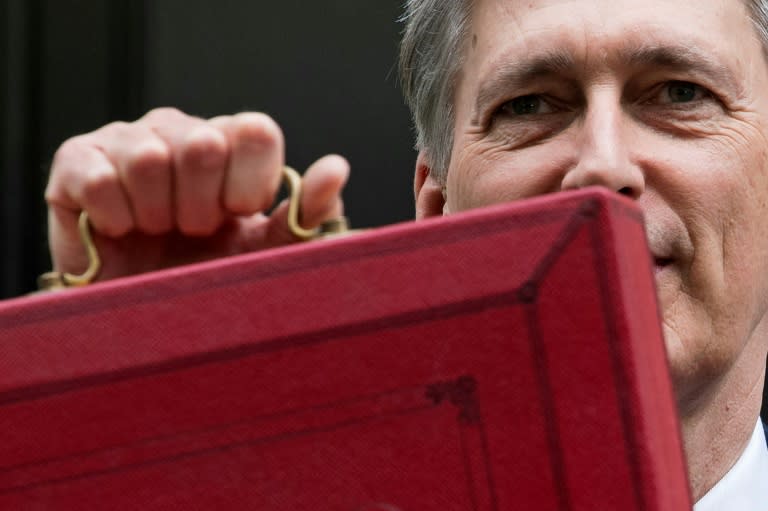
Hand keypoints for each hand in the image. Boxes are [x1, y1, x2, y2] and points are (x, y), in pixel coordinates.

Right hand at [45, 108, 348, 281]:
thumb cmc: (208, 275)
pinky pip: (100, 179)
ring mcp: (128, 138)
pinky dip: (114, 220)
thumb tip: (337, 167)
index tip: (235, 217)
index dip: (247, 186)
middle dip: (200, 209)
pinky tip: (118, 230)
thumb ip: (304, 213)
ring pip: (150, 158)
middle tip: (191, 232)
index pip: (257, 131)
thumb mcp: (266, 252)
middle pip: (205, 143)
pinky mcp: (76, 159)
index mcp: (230, 143)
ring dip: (156, 215)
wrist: (141, 312)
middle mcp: (181, 129)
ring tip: (155, 232)